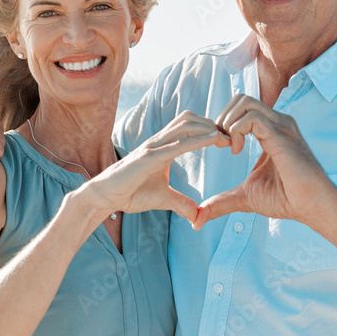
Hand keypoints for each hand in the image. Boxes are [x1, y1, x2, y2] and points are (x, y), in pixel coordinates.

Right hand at [86, 111, 229, 223]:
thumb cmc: (130, 193)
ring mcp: (153, 146)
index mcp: (162, 146)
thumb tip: (197, 216)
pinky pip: (177, 144)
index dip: (208, 128)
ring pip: (185, 125)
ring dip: (208, 128)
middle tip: (231, 136)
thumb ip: (181, 204)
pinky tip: (213, 141)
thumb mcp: (163, 198)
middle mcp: (159, 141)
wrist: (106, 196)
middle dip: (212, 124)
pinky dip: (197, 140)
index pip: (189, 127)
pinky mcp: (149, 157)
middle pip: (190, 119)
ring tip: (225, 138)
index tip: (226, 139)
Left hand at [192, 94, 336, 228]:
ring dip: (228, 123)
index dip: (224, 124)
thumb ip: (222, 201)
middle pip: (240, 99)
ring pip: (244, 103)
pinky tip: (236, 150)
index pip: (241, 108)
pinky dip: (236, 131)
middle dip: (222, 119)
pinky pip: (252, 118)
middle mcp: (277, 123)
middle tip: (222, 145)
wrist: (312, 207)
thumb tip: (198, 218)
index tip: (222, 147)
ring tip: (229, 147)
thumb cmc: (286, 199)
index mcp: (270, 130)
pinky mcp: (282, 136)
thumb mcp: (246, 197)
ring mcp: (281, 126)